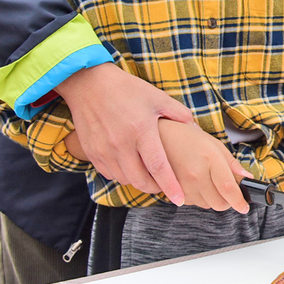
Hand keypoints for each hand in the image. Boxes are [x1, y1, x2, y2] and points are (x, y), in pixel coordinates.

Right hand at [54, 63, 195, 203]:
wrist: (89, 84)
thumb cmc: (126, 90)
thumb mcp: (158, 97)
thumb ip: (179, 115)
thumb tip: (194, 129)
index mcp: (141, 130)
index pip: (159, 167)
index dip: (170, 186)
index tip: (179, 199)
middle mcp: (121, 144)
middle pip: (140, 180)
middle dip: (156, 188)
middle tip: (164, 185)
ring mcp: (104, 150)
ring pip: (124, 179)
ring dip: (139, 182)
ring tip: (149, 175)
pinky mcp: (92, 152)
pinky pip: (109, 174)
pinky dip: (122, 175)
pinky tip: (130, 166)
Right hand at [157, 119, 251, 211]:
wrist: (159, 137)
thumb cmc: (188, 138)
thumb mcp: (215, 144)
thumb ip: (232, 164)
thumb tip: (247, 178)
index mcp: (210, 159)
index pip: (228, 188)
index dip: (239, 201)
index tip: (245, 207)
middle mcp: (196, 175)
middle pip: (219, 203)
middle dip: (228, 200)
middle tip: (228, 189)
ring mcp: (183, 184)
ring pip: (207, 205)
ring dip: (213, 199)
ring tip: (208, 180)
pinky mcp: (172, 192)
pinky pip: (193, 203)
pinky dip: (199, 197)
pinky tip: (196, 182)